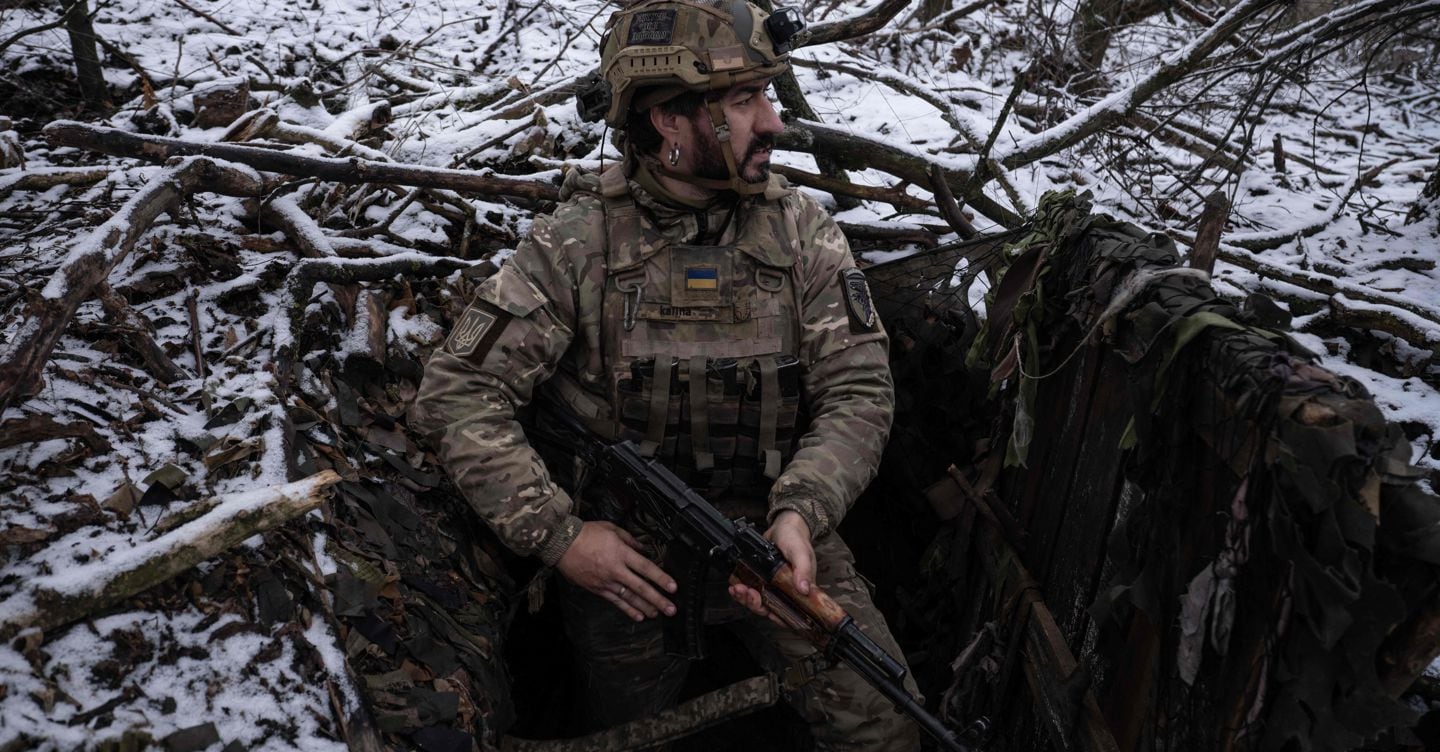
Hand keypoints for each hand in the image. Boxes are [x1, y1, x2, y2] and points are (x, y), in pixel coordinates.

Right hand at [556, 520, 677, 621]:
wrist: (561, 543)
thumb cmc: (586, 534)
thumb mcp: (612, 529)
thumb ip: (630, 539)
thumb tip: (642, 548)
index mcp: (621, 553)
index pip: (646, 568)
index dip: (661, 578)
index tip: (672, 587)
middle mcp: (616, 570)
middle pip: (641, 587)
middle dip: (658, 599)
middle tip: (670, 609)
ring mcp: (606, 581)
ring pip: (629, 598)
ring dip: (645, 607)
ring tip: (658, 614)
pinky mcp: (597, 588)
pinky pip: (615, 601)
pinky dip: (627, 610)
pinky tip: (638, 616)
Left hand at [728, 510, 813, 622]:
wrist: (783, 526)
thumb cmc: (796, 539)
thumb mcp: (801, 553)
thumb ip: (803, 570)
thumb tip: (804, 589)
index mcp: (798, 590)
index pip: (790, 613)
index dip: (778, 617)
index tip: (768, 612)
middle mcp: (785, 591)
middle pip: (769, 609)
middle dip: (756, 605)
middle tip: (749, 594)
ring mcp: (771, 585)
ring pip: (757, 601)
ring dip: (745, 598)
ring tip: (739, 589)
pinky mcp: (760, 578)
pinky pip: (749, 590)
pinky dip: (741, 590)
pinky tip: (735, 585)